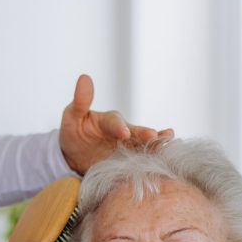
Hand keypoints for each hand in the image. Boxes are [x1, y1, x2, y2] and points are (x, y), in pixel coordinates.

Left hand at [59, 74, 174, 173]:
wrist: (76, 156)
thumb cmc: (75, 133)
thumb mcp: (72, 117)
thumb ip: (80, 102)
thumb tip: (84, 78)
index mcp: (109, 121)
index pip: (115, 122)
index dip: (119, 127)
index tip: (124, 133)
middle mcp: (125, 133)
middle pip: (136, 133)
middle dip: (145, 134)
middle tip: (154, 136)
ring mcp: (129, 148)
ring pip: (145, 146)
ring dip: (157, 145)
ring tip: (169, 142)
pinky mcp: (131, 163)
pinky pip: (143, 162)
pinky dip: (153, 161)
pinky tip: (166, 161)